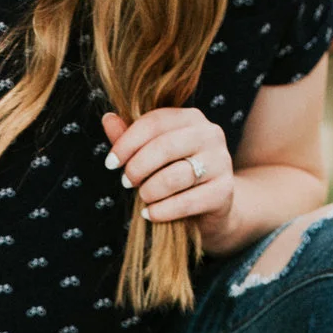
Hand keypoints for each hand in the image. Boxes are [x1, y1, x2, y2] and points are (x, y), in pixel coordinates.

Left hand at [103, 108, 233, 228]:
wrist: (214, 203)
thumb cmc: (177, 173)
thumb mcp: (153, 154)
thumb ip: (131, 137)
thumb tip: (107, 118)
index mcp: (191, 118)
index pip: (154, 123)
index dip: (127, 143)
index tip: (110, 163)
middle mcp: (210, 134)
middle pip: (164, 146)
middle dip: (137, 167)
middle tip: (126, 182)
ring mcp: (221, 162)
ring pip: (175, 176)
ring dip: (150, 190)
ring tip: (142, 198)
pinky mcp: (224, 191)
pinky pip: (186, 202)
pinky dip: (162, 211)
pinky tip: (150, 214)